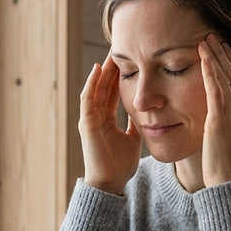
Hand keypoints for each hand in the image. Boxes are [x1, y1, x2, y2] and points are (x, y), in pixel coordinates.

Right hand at [78, 55, 141, 194]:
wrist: (111, 182)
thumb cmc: (121, 165)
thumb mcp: (133, 139)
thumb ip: (135, 125)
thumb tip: (143, 113)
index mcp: (107, 119)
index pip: (112, 91)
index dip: (120, 75)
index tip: (129, 59)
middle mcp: (96, 116)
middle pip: (103, 86)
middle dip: (111, 68)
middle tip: (119, 48)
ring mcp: (90, 118)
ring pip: (95, 88)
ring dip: (102, 71)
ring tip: (109, 53)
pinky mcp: (86, 123)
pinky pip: (88, 99)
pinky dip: (92, 83)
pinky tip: (98, 69)